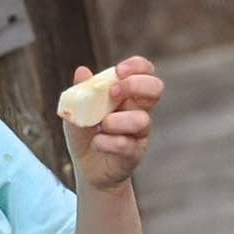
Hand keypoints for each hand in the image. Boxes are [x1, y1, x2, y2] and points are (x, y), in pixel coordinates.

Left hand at [63, 56, 162, 189]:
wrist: (87, 167)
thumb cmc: (86, 133)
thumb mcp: (78, 110)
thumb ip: (81, 92)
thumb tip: (82, 71)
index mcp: (128, 94)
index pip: (145, 71)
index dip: (137, 66)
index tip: (119, 71)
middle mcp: (139, 109)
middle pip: (156, 88)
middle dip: (135, 85)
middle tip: (114, 93)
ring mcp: (140, 132)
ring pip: (142, 120)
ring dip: (117, 120)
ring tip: (101, 126)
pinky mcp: (134, 153)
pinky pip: (126, 145)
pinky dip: (107, 142)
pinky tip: (96, 143)